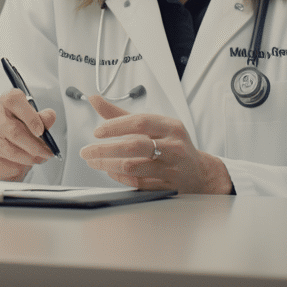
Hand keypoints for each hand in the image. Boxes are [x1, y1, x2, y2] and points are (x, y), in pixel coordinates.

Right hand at [0, 89, 56, 181]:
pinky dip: (18, 164)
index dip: (29, 115)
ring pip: (10, 148)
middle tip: (46, 151)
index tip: (41, 131)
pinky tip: (24, 163)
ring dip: (29, 156)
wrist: (5, 158)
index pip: (13, 99)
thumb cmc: (20, 137)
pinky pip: (4, 160)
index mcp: (6, 102)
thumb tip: (49, 115)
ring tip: (39, 158)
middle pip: (13, 129)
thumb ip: (43, 120)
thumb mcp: (35, 126)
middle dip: (34, 144)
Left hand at [80, 95, 232, 193]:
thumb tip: (94, 99)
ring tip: (93, 161)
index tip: (97, 131)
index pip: (140, 122)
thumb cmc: (171, 145)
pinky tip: (110, 171)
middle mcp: (173, 146)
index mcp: (170, 127)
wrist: (199, 172)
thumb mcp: (153, 126)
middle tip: (86, 151)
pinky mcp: (167, 186)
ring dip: (108, 164)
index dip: (116, 126)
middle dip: (105, 149)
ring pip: (133, 167)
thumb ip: (121, 114)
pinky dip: (120, 177)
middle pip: (134, 146)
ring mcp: (171, 168)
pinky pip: (138, 182)